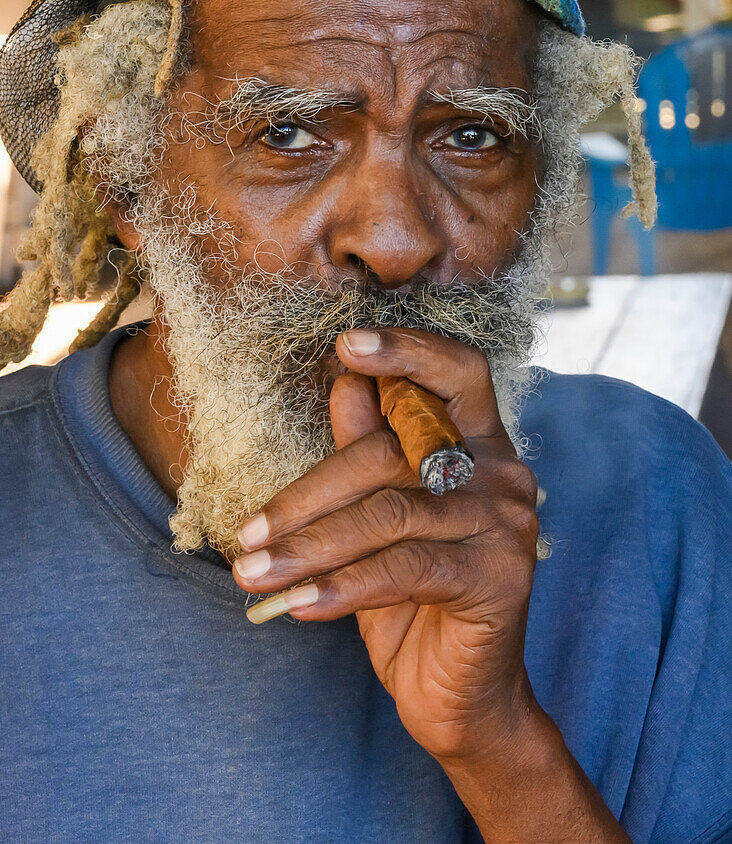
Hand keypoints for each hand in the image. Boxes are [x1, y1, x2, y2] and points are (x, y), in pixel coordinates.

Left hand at [233, 327, 540, 763]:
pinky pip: (403, 568)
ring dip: (309, 546)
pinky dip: (342, 585)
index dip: (408, 351)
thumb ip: (369, 448)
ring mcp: (507, 524)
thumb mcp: (380, 519)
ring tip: (253, 575)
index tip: (346, 345)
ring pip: (390, 513)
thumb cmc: (412, 597)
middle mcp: (503, 473)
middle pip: (396, 451)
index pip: (459, 372)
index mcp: (479, 443)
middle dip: (308, 494)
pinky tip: (298, 604)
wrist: (462, 697)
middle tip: (246, 535)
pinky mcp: (499, 577)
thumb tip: (345, 383)